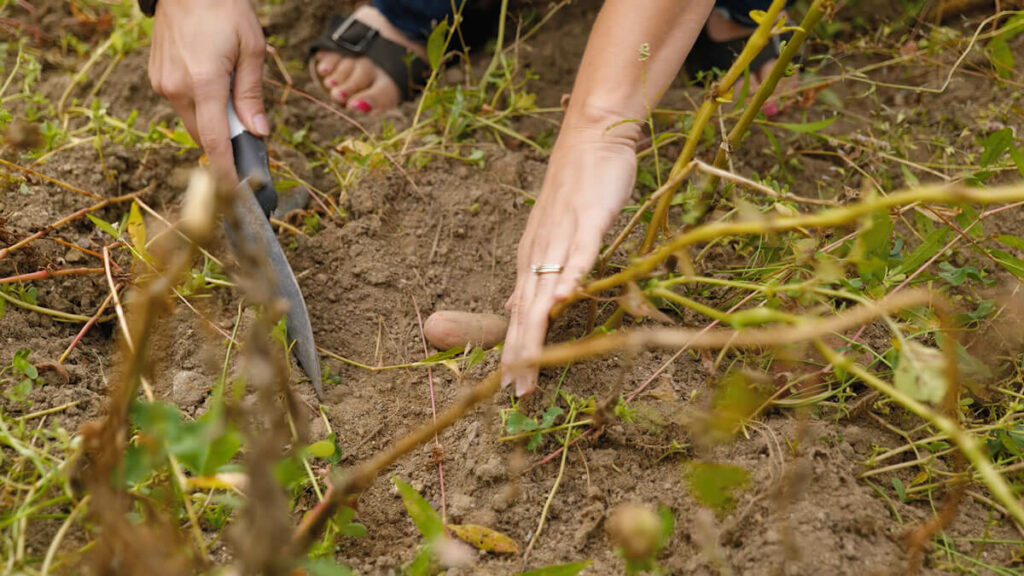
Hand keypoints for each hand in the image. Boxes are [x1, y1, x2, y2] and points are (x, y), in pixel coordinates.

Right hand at [147, 0, 267, 183]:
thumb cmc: (225, 11)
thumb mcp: (251, 50)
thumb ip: (252, 95)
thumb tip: (258, 133)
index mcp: (203, 82)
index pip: (214, 140)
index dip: (226, 169)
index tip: (236, 191)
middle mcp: (177, 88)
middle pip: (204, 134)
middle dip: (226, 140)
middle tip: (250, 132)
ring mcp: (163, 83)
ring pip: (192, 120)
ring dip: (213, 119)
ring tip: (229, 90)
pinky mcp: (157, 77)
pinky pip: (183, 104)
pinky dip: (200, 104)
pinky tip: (212, 80)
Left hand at [501, 121, 638, 395]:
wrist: (590, 138)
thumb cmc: (577, 188)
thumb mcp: (553, 237)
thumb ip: (539, 273)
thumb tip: (522, 307)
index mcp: (532, 260)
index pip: (520, 315)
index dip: (516, 351)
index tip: (512, 387)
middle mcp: (539, 253)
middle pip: (526, 311)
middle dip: (520, 353)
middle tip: (516, 391)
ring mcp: (561, 237)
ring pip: (545, 290)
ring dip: (537, 330)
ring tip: (531, 364)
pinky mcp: (587, 219)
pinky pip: (578, 252)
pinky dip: (571, 276)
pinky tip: (565, 300)